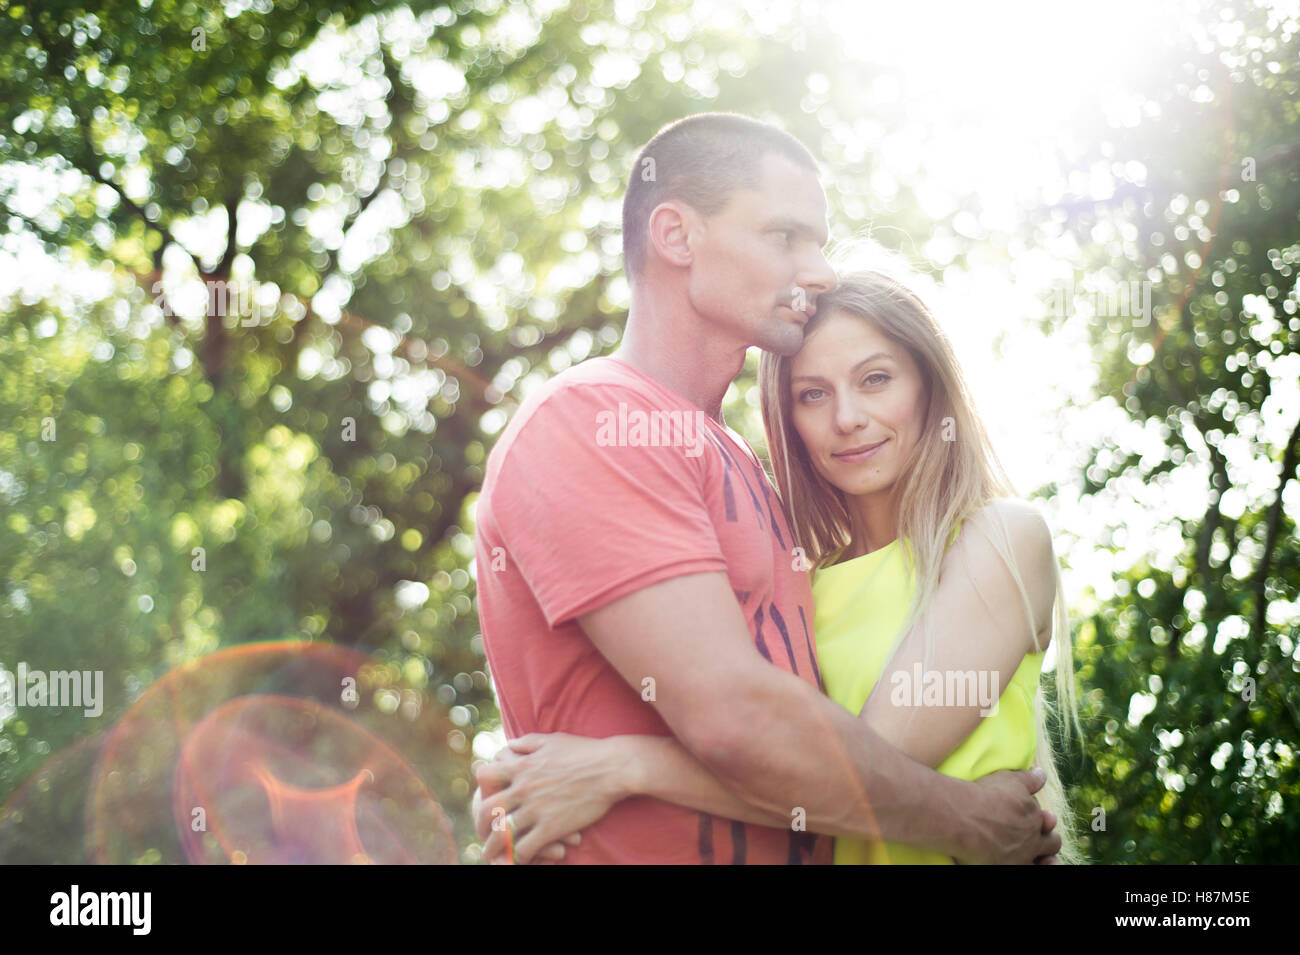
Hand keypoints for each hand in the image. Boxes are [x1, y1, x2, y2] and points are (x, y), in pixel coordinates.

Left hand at [472, 733, 632, 863]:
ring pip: (502, 834)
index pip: (485, 776)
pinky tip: (521, 858)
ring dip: (493, 847)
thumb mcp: (551, 740)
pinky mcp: (550, 828)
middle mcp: (523, 788)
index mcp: (522, 766)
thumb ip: (526, 743)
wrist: (611, 768)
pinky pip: (524, 848)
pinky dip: (518, 856)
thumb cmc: (584, 751)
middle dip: (480, 823)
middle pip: (488, 809)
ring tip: (491, 854)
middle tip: (482, 833)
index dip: (481, 787)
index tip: (483, 796)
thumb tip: (509, 745)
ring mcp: (535, 809)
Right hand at [957, 767, 1061, 863]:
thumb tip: (1042, 774)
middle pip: (1052, 844)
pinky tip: (1019, 862)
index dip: (1045, 820)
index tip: (1041, 817)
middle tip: (1040, 838)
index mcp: (1034, 817)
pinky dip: (1028, 865)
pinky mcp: (1006, 868)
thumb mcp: (1010, 780)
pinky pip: (1026, 868)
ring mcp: (1021, 858)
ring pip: (1045, 862)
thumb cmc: (987, 796)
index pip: (1047, 821)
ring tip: (1044, 859)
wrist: (965, 819)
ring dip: (1047, 860)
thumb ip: (1029, 779)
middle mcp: (1032, 840)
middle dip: (1049, 840)